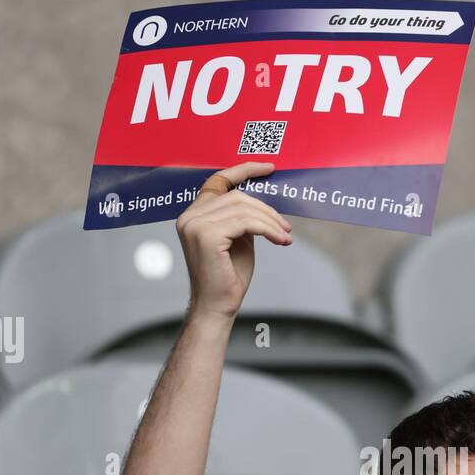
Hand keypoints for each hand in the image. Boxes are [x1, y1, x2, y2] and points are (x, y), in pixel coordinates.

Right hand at [175, 161, 292, 320]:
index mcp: (193, 214)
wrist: (217, 307)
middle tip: (286, 227)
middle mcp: (189, 216)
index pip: (218, 181)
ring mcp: (194, 224)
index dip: (244, 170)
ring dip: (270, 221)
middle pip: (237, 196)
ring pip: (243, 208)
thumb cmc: (229, 277)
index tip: (269, 168)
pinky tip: (280, 240)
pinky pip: (246, 222)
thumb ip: (243, 218)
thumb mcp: (239, 239)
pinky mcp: (206, 235)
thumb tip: (263, 201)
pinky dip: (268, 229)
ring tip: (284, 236)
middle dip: (266, 209)